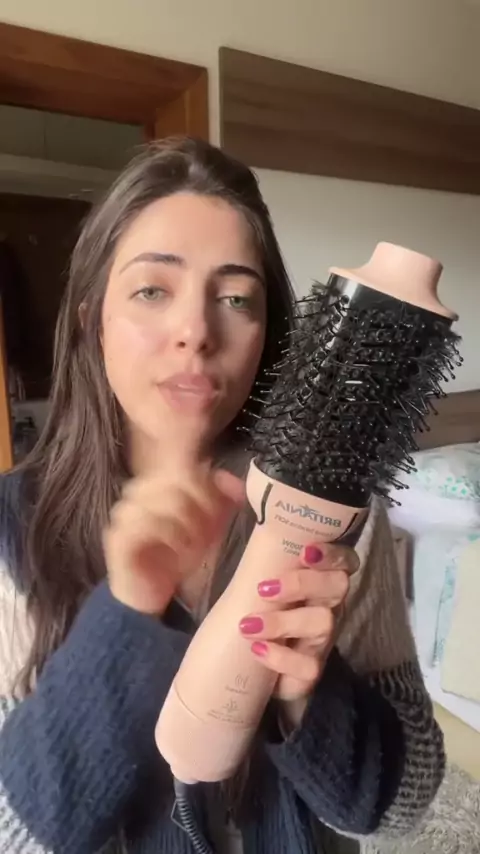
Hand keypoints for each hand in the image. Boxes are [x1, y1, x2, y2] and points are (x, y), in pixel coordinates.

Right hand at [103, 434, 244, 614]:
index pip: (179, 455)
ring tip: (193, 547)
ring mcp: (126, 513)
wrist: (151, 600)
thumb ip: (222, 501)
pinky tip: (179, 553)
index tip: (204, 428)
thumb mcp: (210, 529)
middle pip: (182, 477)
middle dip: (205, 504)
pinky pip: (151, 524)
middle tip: (207, 532)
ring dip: (191, 525)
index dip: (191, 442)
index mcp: (159, 483)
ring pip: (170, 499)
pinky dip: (173, 538)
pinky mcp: (119, 537)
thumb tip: (233, 477)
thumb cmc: (178, 560)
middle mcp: (139, 491)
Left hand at [238, 542, 357, 710]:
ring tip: (247, 625)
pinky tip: (256, 649)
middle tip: (264, 589)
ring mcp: (323, 640)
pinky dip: (280, 656)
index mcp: (320, 579)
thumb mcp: (261, 579)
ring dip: (282, 621)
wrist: (251, 664)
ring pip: (322, 623)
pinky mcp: (312, 670)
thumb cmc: (260, 609)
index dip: (332, 554)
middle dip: (303, 583)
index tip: (305, 552)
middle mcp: (328, 606)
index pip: (344, 560)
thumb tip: (250, 499)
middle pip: (337, 586)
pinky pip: (309, 665)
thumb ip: (266, 551)